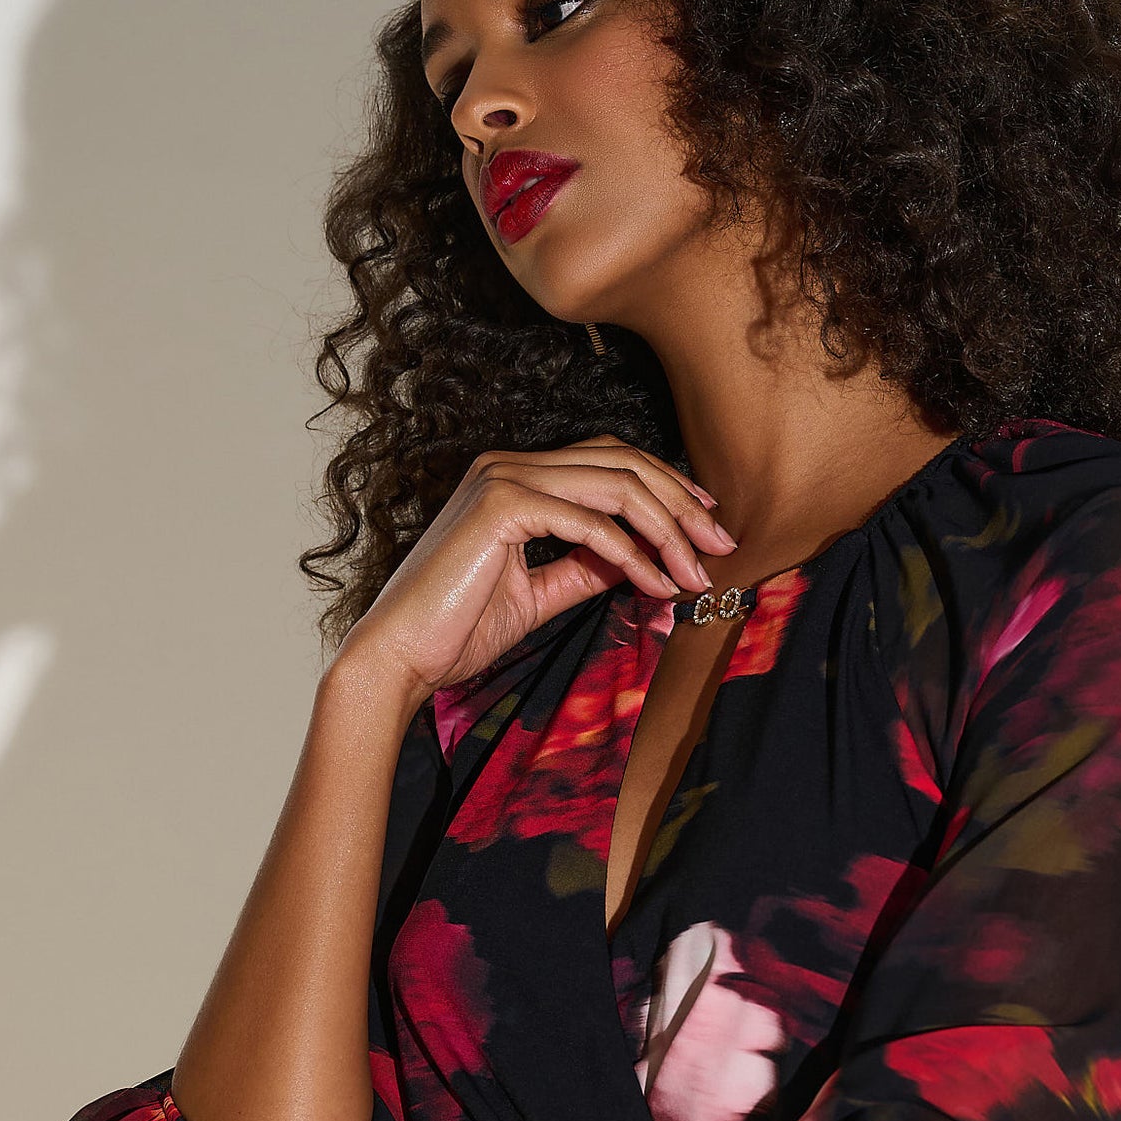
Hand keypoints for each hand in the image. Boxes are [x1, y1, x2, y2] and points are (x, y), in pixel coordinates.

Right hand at [335, 437, 737, 704]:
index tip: (705, 528)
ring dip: (667, 529)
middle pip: (622, 462)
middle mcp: (508, 466)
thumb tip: (640, 559)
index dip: (665, 488)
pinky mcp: (502, 506)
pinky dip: (632, 554)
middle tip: (721, 545)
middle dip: (681, 504)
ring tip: (697, 572)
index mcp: (514, 478)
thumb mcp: (539, 594)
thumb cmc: (456, 630)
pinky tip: (656, 584)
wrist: (399, 658)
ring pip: (616, 485)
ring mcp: (503, 479)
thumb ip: (586, 568)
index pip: (608, 462)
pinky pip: (590, 522)